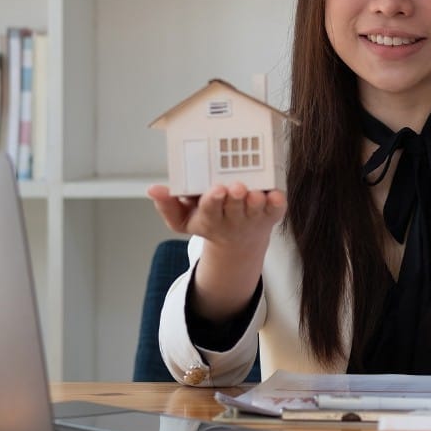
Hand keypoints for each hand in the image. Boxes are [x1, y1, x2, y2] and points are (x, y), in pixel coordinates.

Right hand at [148, 181, 285, 253]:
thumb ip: (167, 206)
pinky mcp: (270, 216)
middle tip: (236, 186)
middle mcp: (233, 220)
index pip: (210, 210)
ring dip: (256, 202)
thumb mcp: (183, 220)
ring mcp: (253, 218)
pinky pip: (276, 211)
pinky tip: (277, 195)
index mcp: (210, 219)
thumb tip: (153, 189)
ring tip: (255, 193)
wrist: (238, 243)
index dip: (213, 200)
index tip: (216, 190)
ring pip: (256, 211)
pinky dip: (277, 204)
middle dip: (235, 198)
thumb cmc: (210, 222)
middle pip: (234, 209)